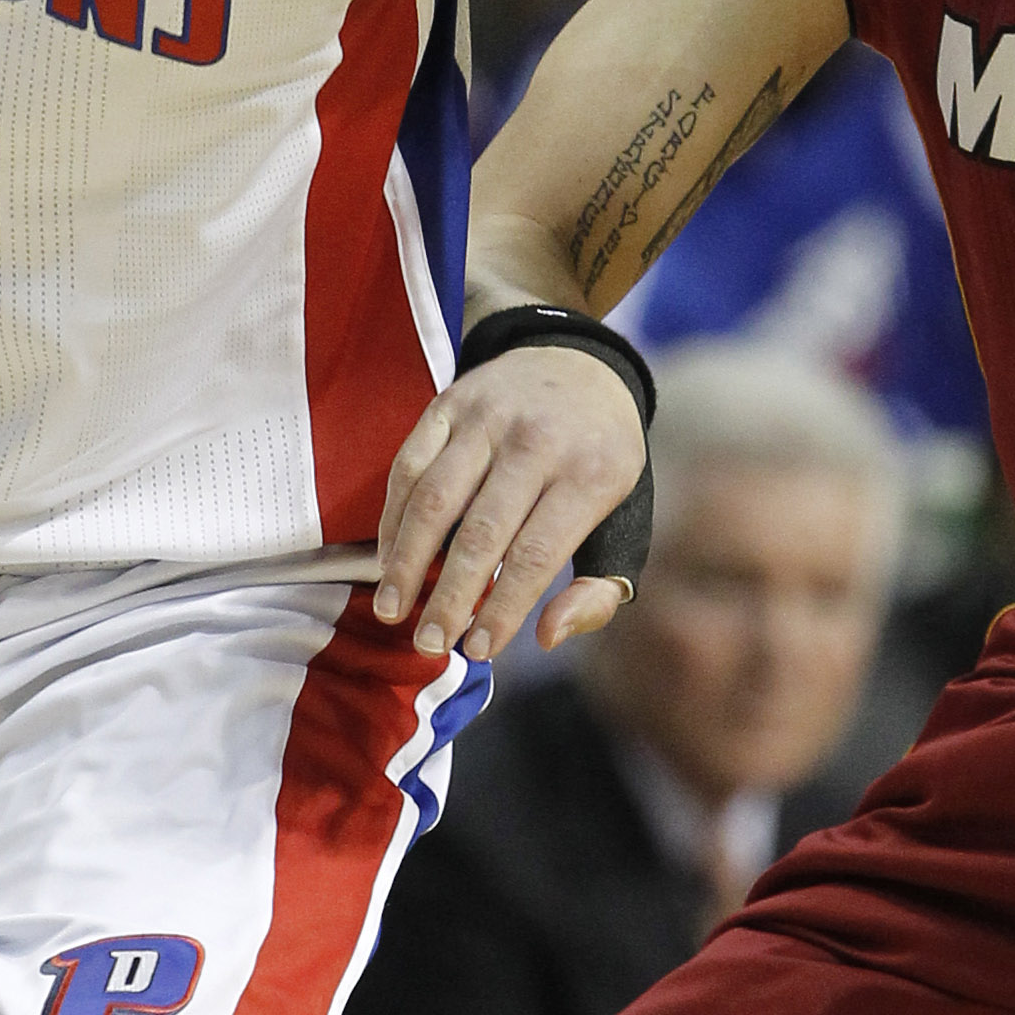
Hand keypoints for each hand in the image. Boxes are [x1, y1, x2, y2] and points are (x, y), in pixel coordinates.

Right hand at [374, 347, 648, 664]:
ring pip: (435, 498)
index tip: (478, 650)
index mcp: (590, 475)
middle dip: (449, 596)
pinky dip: (394, 517)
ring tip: (392, 609)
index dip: (503, 608)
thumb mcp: (627, 519)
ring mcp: (489, 418)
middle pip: (481, 532)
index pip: (536, 555)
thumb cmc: (600, 460)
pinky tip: (388, 558)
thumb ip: (598, 586)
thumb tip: (548, 635)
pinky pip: (410, 465)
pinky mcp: (450, 403)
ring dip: (407, 560)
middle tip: (428, 643)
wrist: (581, 364)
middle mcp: (537, 442)